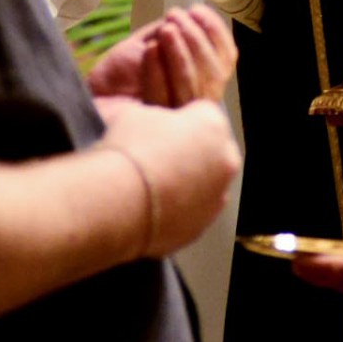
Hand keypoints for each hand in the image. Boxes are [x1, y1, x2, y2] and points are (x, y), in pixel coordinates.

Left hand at [86, 5, 237, 105]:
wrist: (90, 96)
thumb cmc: (121, 74)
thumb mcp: (151, 44)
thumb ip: (173, 32)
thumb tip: (189, 15)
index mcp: (201, 81)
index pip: (225, 59)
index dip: (215, 32)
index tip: (197, 10)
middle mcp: (196, 103)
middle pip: (214, 74)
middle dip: (196, 39)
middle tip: (175, 17)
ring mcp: (177, 119)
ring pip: (192, 86)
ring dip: (180, 52)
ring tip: (166, 29)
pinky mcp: (153, 127)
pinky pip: (163, 98)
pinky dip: (158, 71)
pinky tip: (150, 50)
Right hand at [95, 97, 240, 258]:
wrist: (118, 201)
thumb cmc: (128, 153)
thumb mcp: (135, 114)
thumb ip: (154, 116)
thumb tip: (150, 122)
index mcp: (213, 124)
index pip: (203, 114)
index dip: (179, 120)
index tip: (162, 128)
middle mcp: (225, 160)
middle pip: (211, 150)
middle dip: (189, 152)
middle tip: (158, 158)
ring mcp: (216, 197)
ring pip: (205, 185)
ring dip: (187, 184)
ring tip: (153, 186)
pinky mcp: (201, 227)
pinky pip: (193, 214)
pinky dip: (178, 211)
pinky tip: (152, 208)